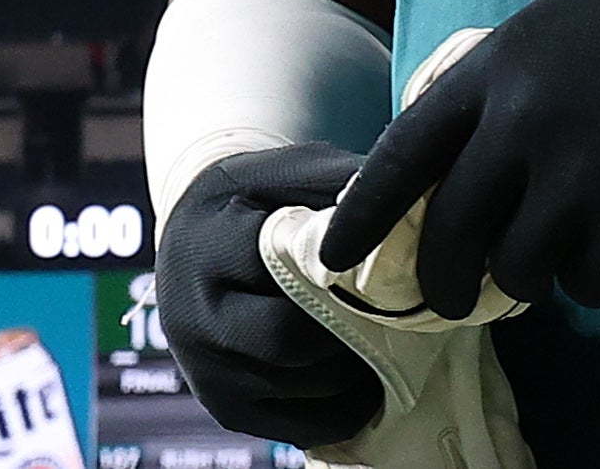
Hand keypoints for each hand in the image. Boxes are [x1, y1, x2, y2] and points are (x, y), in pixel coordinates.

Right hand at [155, 142, 381, 445]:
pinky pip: (306, 429)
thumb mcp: (280, 170)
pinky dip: (348, 407)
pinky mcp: (228, 411)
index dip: (342, 271)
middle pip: (289, 340)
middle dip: (350, 325)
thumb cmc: (251, 201)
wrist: (193, 243)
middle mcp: (195, 319)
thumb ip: (334, 181)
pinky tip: (366, 374)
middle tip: (392, 307)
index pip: (281, 270)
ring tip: (388, 336)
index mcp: (206, 248)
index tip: (381, 261)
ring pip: (306, 388)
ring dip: (358, 366)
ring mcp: (209, 374)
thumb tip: (406, 197)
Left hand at [317, 0, 599, 317]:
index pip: (401, 156)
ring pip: (519, 271)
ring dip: (534, 270)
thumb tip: (444, 167)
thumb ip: (492, 93)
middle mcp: (526, 126)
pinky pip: (587, 281)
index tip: (335, 255)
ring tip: (568, 236)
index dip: (362, 215)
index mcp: (496, 71)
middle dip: (443, 280)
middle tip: (452, 295)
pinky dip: (596, 271)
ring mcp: (583, 179)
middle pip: (451, 235)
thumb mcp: (548, 30)